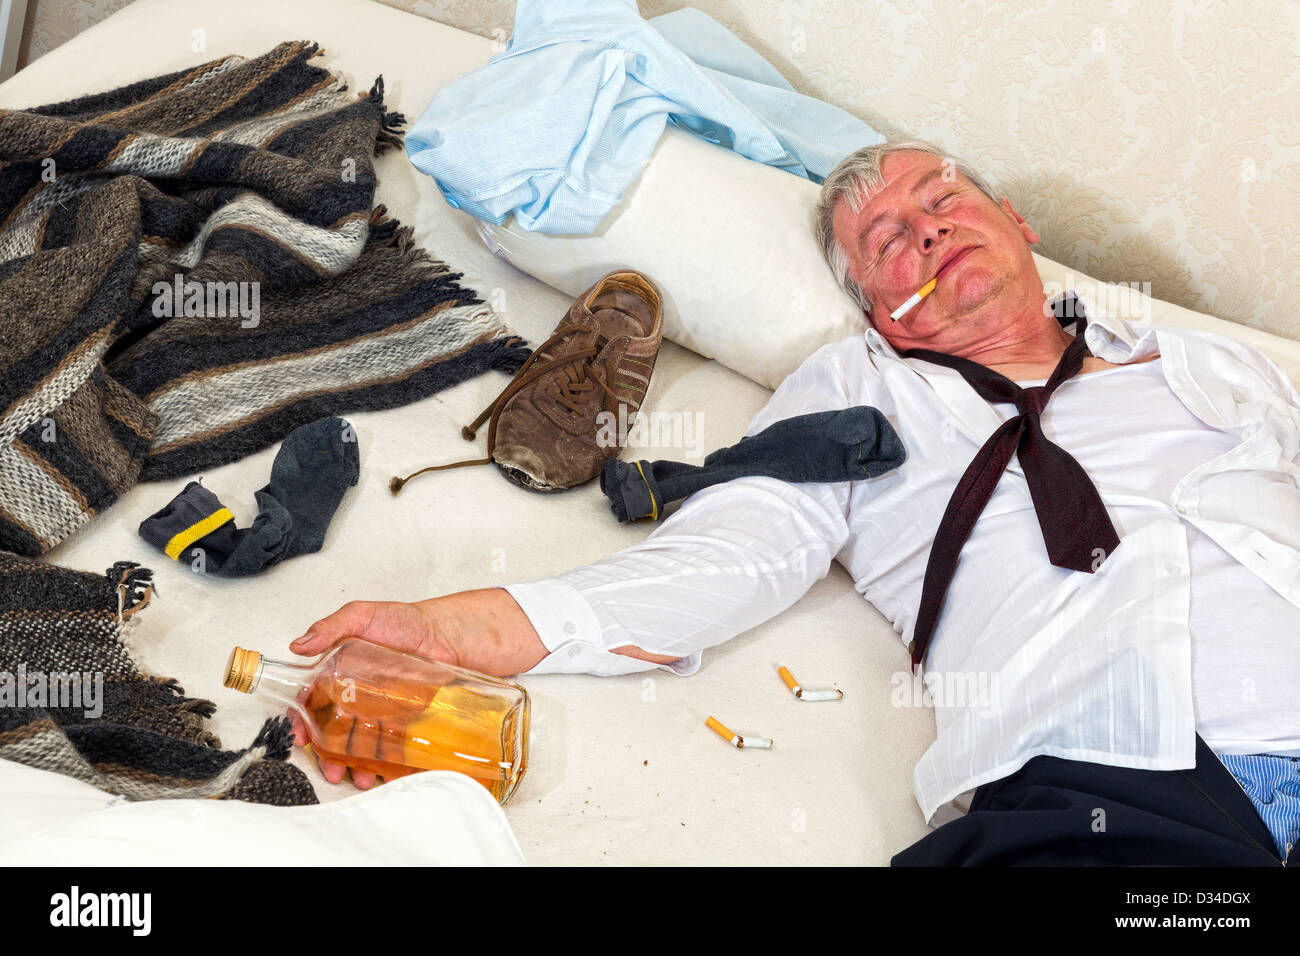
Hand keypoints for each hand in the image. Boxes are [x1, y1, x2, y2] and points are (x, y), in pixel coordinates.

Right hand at [289, 599, 455, 789]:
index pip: (311, 703)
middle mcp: (354, 697)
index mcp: (337, 675)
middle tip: (332, 769)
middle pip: (332, 733)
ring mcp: (378, 712)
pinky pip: (391, 747)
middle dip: (328, 756)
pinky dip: (387, 764)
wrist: (446, 634)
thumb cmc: (404, 622)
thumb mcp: (363, 615)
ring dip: (355, 765)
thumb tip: (299, 645)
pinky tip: (387, 773)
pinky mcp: (403, 722)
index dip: (302, 722)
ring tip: (360, 776)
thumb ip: (330, 627)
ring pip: (359, 745)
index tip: (300, 736)